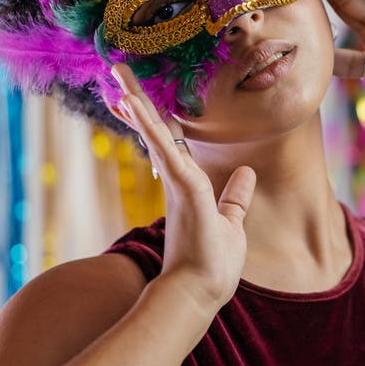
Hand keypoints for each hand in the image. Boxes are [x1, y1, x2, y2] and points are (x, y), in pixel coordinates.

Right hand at [109, 64, 255, 311]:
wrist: (199, 293)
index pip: (167, 143)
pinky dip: (149, 125)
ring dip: (136, 101)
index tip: (136, 99)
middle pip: (153, 131)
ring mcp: (176, 183)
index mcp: (186, 185)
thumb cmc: (212, 264)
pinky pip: (164, 148)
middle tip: (117, 72)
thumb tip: (246, 173)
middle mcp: (175, 180)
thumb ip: (235, 197)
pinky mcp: (182, 187)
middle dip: (136, 101)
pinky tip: (131, 101)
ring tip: (118, 72)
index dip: (152, 119)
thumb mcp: (231, 222)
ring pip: (153, 132)